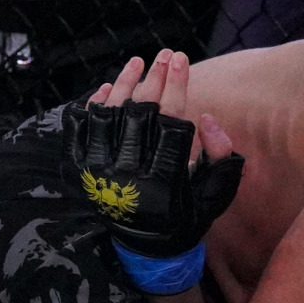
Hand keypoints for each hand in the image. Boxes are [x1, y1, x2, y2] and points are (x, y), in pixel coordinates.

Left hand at [64, 50, 242, 291]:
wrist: (146, 247)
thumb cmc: (188, 216)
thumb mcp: (216, 195)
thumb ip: (222, 158)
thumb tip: (209, 119)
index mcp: (162, 183)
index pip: (170, 122)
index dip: (177, 87)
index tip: (182, 61)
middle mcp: (126, 176)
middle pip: (139, 113)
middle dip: (154, 79)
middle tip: (165, 55)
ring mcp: (98, 171)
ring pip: (108, 114)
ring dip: (124, 83)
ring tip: (139, 62)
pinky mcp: (81, 169)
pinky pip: (81, 127)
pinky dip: (93, 103)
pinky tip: (109, 86)